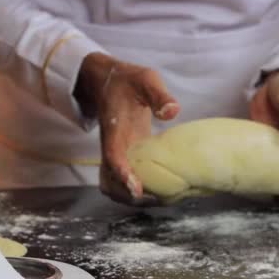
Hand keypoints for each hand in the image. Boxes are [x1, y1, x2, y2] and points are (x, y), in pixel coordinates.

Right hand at [76, 52, 179, 203]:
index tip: (137, 189)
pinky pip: (121, 181)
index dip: (122, 174)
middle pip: (110, 181)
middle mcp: (112, 146)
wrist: (106, 81)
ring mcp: (116, 153)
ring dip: (130, 198)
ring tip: (159, 200)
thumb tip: (172, 112)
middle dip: (129, 195)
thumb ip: (159, 94)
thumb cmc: (127, 80)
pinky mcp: (123, 156)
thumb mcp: (146, 78)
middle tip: (158, 199)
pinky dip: (132, 192)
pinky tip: (156, 192)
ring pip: (113, 185)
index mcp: (115, 129)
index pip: (113, 156)